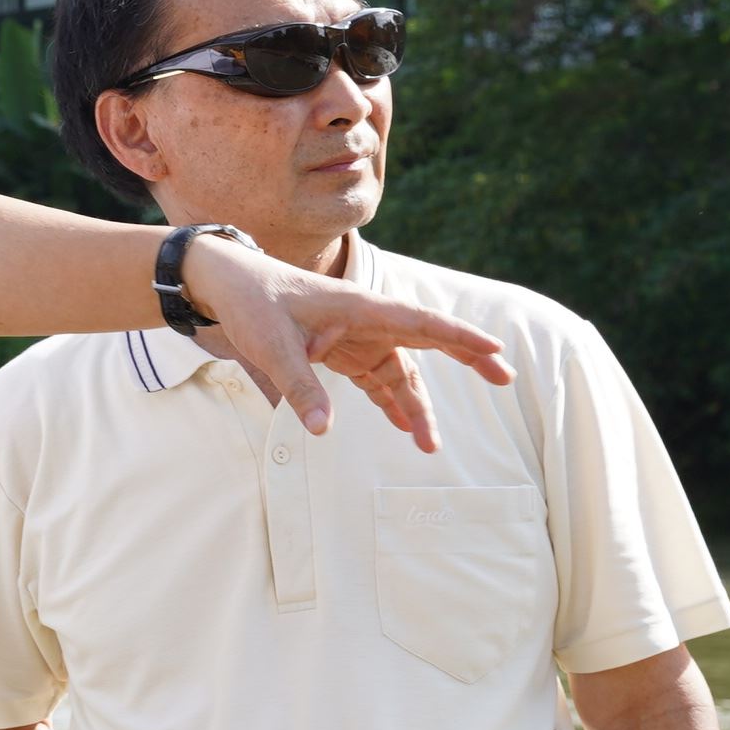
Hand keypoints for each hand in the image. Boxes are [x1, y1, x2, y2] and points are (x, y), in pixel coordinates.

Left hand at [184, 236, 507, 449]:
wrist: (225, 284)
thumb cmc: (252, 303)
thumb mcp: (272, 347)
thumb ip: (300, 388)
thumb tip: (323, 431)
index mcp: (360, 306)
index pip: (420, 321)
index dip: (460, 335)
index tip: (495, 348)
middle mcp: (366, 319)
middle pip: (427, 340)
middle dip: (467, 358)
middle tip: (505, 378)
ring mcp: (356, 335)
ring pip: (400, 370)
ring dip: (416, 404)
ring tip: (430, 445)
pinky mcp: (340, 351)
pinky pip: (375, 378)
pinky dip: (389, 402)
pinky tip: (403, 428)